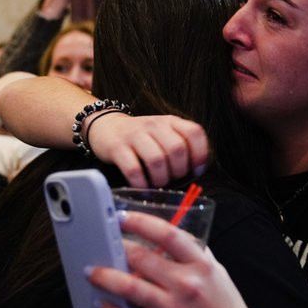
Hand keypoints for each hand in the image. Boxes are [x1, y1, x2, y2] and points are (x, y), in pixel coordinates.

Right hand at [87, 113, 209, 187]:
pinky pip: (134, 170)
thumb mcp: (164, 132)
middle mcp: (154, 126)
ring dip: (161, 179)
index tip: (196, 169)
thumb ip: (181, 144)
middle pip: (177, 149)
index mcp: (170, 121)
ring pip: (157, 160)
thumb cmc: (141, 136)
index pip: (194, 132)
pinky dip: (141, 183)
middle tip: (172, 178)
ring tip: (158, 183)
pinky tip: (142, 186)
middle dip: (178, 171)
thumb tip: (198, 170)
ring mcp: (135, 136)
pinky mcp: (118, 148)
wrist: (107, 126)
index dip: (200, 154)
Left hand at [88, 211, 260, 307]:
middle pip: (141, 257)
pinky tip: (103, 304)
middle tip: (103, 245)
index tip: (122, 218)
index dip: (141, 222)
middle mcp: (185, 284)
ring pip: (129, 287)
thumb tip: (167, 237)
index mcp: (200, 265)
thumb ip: (193, 254)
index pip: (167, 234)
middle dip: (116, 248)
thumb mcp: (216, 272)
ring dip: (105, 277)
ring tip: (93, 272)